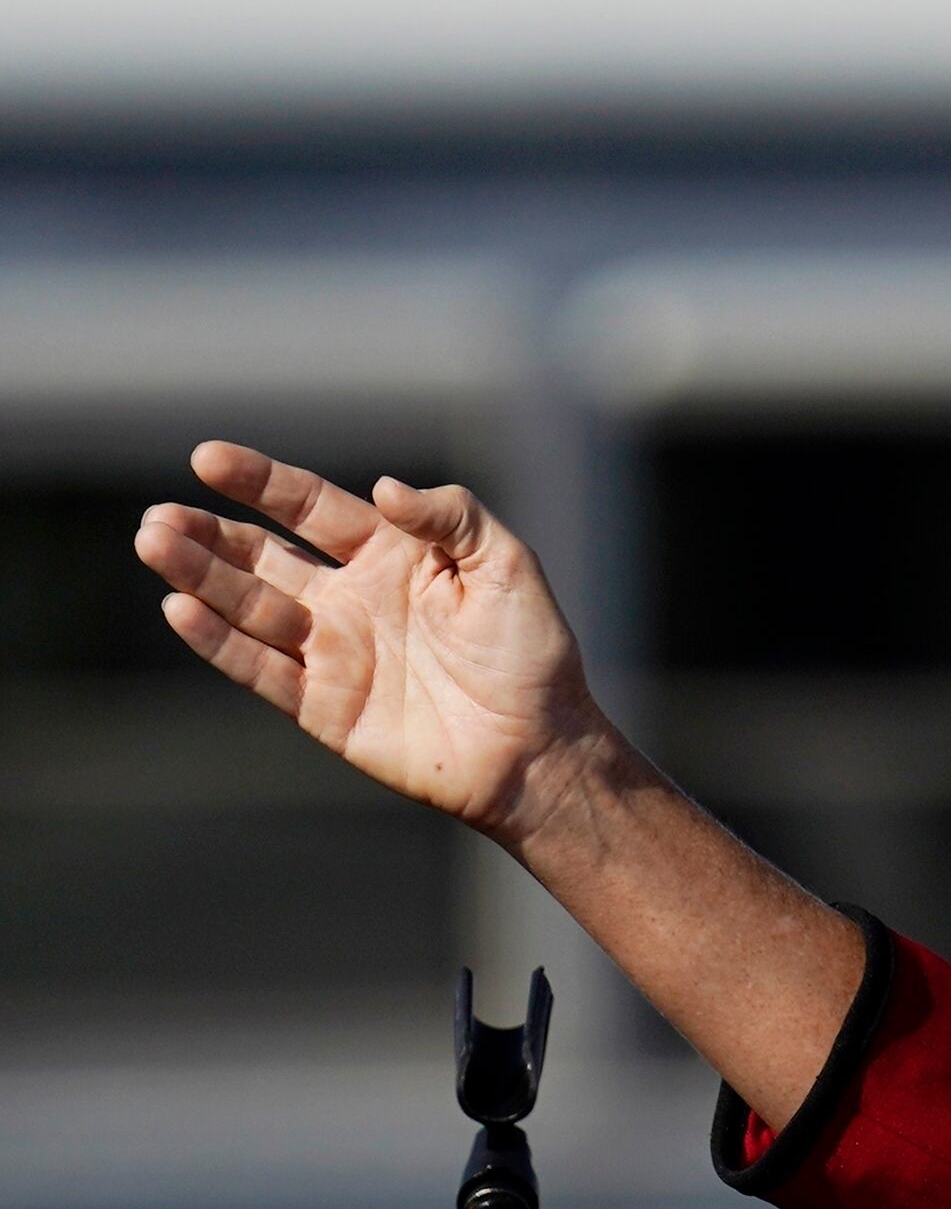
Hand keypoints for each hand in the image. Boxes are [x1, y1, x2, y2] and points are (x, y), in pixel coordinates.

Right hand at [134, 442, 616, 847]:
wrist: (539, 750)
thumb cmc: (533, 655)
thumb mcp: (507, 567)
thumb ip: (452, 516)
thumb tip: (383, 486)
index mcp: (392, 556)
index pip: (310, 507)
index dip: (259, 483)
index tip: (206, 458)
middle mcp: (352, 600)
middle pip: (262, 556)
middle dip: (209, 534)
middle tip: (160, 516)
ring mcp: (333, 653)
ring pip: (249, 606)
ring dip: (200, 576)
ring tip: (154, 544)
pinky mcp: (324, 707)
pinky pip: (259, 669)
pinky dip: (219, 641)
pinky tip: (180, 609)